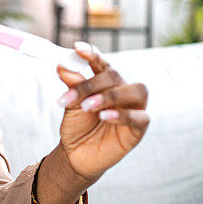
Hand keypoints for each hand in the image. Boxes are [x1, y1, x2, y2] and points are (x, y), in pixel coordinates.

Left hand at [55, 42, 149, 183]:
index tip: (77, 48)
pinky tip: (105, 117)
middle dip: (92, 85)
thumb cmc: (77, 126)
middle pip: (115, 76)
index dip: (92, 53)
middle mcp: (123, 90)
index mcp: (106, 81)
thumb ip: (72, 85)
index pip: (102, 62)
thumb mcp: (71, 104)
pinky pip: (140, 117)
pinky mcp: (139, 128)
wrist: (77, 155)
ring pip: (136, 91)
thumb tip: (63, 65)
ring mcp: (134, 107)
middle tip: (71, 98)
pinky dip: (122, 115)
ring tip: (89, 107)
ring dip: (111, 96)